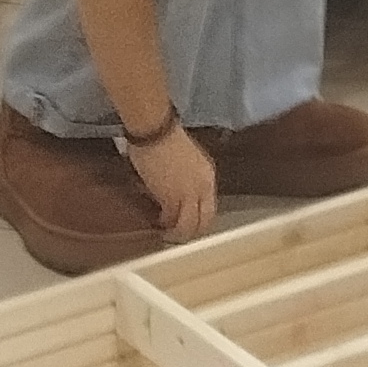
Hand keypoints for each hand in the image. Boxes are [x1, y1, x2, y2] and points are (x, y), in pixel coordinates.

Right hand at [131, 124, 217, 239]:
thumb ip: (188, 176)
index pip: (211, 206)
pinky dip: (164, 222)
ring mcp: (188, 194)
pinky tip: (158, 222)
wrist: (156, 131)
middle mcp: (203, 187)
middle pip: (204, 220)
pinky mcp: (171, 197)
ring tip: (169, 234)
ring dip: (178, 231)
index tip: (191, 221)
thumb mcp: (187, 158)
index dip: (200, 217)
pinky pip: (170, 218)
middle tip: (181, 235)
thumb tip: (178, 189)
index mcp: (208, 175)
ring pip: (189, 224)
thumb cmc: (166, 137)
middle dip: (193, 230)